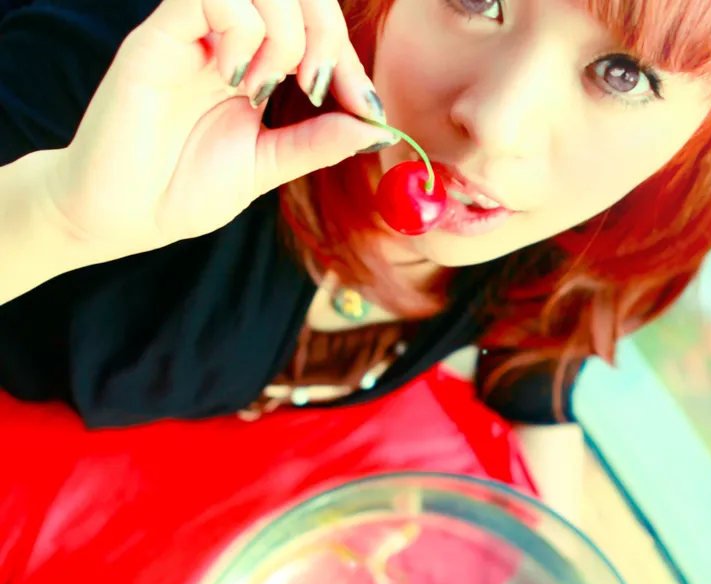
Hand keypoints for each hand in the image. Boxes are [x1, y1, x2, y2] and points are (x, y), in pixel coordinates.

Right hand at [42, 0, 394, 260]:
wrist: (119, 217)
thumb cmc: (183, 190)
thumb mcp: (267, 166)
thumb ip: (319, 142)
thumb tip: (377, 127)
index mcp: (255, 65)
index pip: (315, 28)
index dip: (348, 57)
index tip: (367, 106)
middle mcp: (227, 40)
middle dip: (326, 33)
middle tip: (321, 86)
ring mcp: (193, 35)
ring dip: (284, 33)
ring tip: (264, 88)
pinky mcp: (158, 38)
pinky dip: (241, 29)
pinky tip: (233, 78)